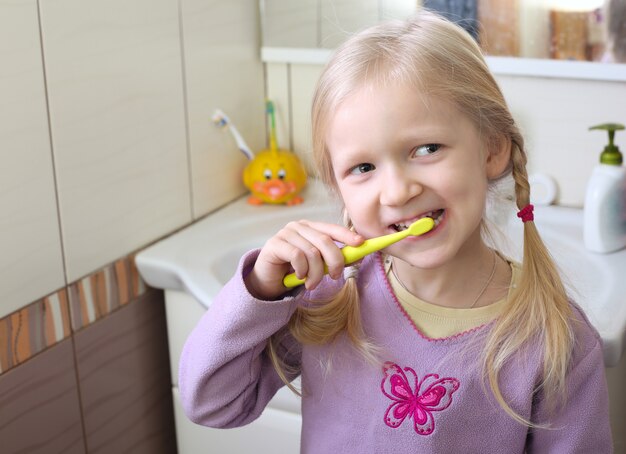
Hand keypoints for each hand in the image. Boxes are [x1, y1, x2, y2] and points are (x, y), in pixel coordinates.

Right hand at [244, 220, 363, 299]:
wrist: (268, 280)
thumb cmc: (296, 270)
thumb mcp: (318, 264)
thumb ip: (334, 258)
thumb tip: (358, 257)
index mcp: (311, 227)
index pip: (332, 228)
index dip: (347, 235)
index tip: (361, 243)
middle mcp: (298, 226)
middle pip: (324, 241)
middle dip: (334, 261)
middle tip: (335, 276)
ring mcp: (285, 233)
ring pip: (312, 252)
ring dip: (316, 273)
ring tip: (312, 284)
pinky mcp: (275, 243)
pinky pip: (297, 256)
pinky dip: (302, 270)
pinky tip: (300, 277)